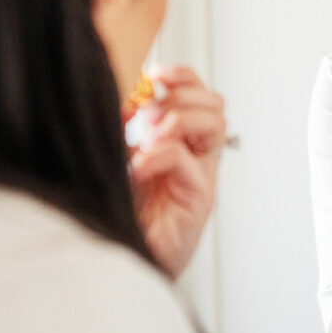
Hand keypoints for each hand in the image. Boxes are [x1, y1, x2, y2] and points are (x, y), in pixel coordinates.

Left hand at [126, 64, 227, 279]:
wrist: (116, 259)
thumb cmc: (121, 214)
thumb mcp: (117, 157)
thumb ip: (124, 128)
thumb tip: (128, 99)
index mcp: (180, 142)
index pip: (198, 94)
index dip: (182, 76)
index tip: (155, 73)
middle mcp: (196, 157)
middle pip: (215, 103)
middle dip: (180, 97)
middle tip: (149, 117)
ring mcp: (201, 177)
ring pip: (215, 124)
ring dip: (177, 120)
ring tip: (148, 138)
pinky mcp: (200, 200)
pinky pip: (187, 160)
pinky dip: (158, 156)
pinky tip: (138, 169)